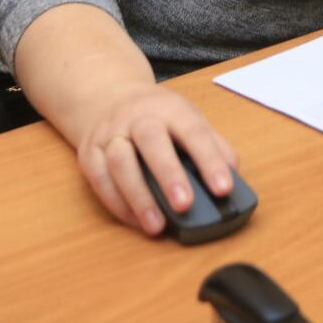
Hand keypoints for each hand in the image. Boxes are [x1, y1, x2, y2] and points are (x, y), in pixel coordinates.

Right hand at [74, 83, 239, 235]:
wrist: (107, 97)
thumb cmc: (157, 116)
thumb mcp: (188, 119)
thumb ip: (213, 145)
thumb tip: (233, 176)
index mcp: (170, 108)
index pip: (193, 130)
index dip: (209, 160)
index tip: (223, 188)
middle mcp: (138, 117)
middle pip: (151, 140)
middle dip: (168, 174)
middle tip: (185, 205)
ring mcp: (110, 134)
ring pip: (120, 161)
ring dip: (138, 196)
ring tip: (157, 226)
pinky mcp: (89, 153)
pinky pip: (99, 179)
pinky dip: (117, 204)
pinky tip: (135, 221)